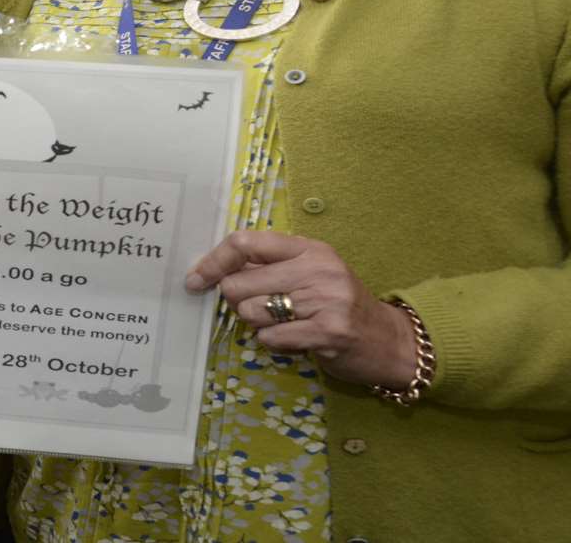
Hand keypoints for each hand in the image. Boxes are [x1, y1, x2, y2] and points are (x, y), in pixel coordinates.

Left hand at [185, 230, 419, 388]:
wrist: (389, 340)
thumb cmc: (337, 305)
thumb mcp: (309, 274)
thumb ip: (268, 267)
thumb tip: (212, 270)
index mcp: (308, 248)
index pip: (245, 242)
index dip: (213, 261)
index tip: (196, 279)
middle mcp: (317, 268)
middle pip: (238, 283)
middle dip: (237, 302)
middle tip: (260, 309)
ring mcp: (325, 299)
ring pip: (251, 311)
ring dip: (258, 324)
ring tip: (286, 324)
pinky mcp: (329, 331)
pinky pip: (270, 337)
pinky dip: (274, 343)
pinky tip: (296, 339)